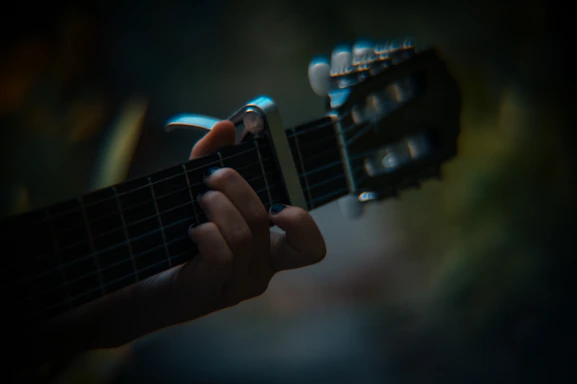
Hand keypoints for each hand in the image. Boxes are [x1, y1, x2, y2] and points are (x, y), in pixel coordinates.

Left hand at [171, 120, 326, 317]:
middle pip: (264, 220)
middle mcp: (259, 272)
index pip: (310, 248)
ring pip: (242, 235)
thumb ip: (212, 161)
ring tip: (199, 200)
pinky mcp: (209, 290)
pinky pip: (221, 255)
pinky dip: (206, 232)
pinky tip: (191, 230)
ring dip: (217, 206)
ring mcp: (236, 285)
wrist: (141, 283)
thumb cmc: (176, 241)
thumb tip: (226, 127)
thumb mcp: (198, 197)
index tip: (275, 203)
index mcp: (268, 251)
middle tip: (212, 178)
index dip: (302, 223)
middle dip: (236, 186)